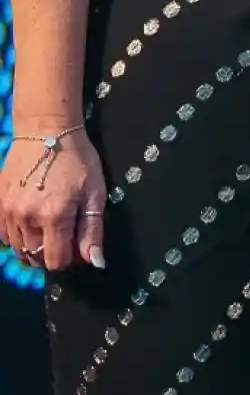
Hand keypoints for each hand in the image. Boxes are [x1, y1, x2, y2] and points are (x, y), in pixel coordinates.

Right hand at [1, 127, 107, 273]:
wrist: (45, 132)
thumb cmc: (78, 160)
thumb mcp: (95, 192)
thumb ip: (92, 230)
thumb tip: (95, 262)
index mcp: (55, 216)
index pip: (55, 261)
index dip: (69, 259)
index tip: (76, 246)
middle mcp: (27, 218)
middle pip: (35, 257)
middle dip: (51, 254)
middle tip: (64, 235)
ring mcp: (8, 212)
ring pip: (18, 249)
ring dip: (34, 247)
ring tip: (48, 229)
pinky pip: (4, 236)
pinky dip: (17, 237)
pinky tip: (30, 223)